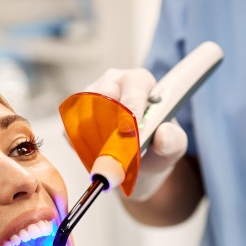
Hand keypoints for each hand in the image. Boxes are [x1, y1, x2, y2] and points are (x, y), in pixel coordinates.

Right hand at [84, 67, 187, 200]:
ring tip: (110, 159)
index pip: (134, 86)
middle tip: (116, 154)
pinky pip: (72, 132)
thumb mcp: (173, 147)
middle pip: (103, 97)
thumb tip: (162, 134)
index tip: (130, 131)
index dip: (131, 107)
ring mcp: (89, 98)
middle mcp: (112, 83)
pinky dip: (83, 149)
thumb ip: (174, 141)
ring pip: (85, 116)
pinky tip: (97, 157)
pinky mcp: (73, 116)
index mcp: (139, 82)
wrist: (133, 163)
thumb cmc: (155, 148)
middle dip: (110, 128)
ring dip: (96, 142)